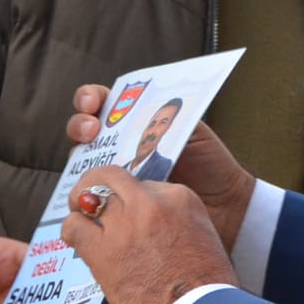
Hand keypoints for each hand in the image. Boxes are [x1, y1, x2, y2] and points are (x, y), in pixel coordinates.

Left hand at [60, 168, 235, 303]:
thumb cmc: (207, 286)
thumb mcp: (202, 235)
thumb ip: (175, 221)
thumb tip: (150, 226)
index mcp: (179, 198)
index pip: (143, 183)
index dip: (131, 199)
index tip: (128, 214)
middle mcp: (149, 204)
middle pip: (110, 175)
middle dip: (96, 184)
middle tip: (89, 199)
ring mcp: (125, 224)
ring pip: (86, 196)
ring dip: (80, 207)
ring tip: (82, 220)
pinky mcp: (103, 250)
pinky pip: (73, 226)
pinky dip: (72, 231)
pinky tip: (78, 241)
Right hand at [66, 84, 257, 248]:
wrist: (224, 205)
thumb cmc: (210, 164)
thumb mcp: (191, 131)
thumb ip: (166, 118)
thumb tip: (142, 109)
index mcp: (139, 121)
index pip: (105, 102)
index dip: (91, 98)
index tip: (94, 102)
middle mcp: (123, 144)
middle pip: (84, 128)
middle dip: (79, 123)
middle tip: (90, 130)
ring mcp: (118, 173)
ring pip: (84, 160)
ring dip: (79, 155)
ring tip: (91, 157)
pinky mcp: (119, 201)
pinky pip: (95, 194)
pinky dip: (88, 190)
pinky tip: (92, 187)